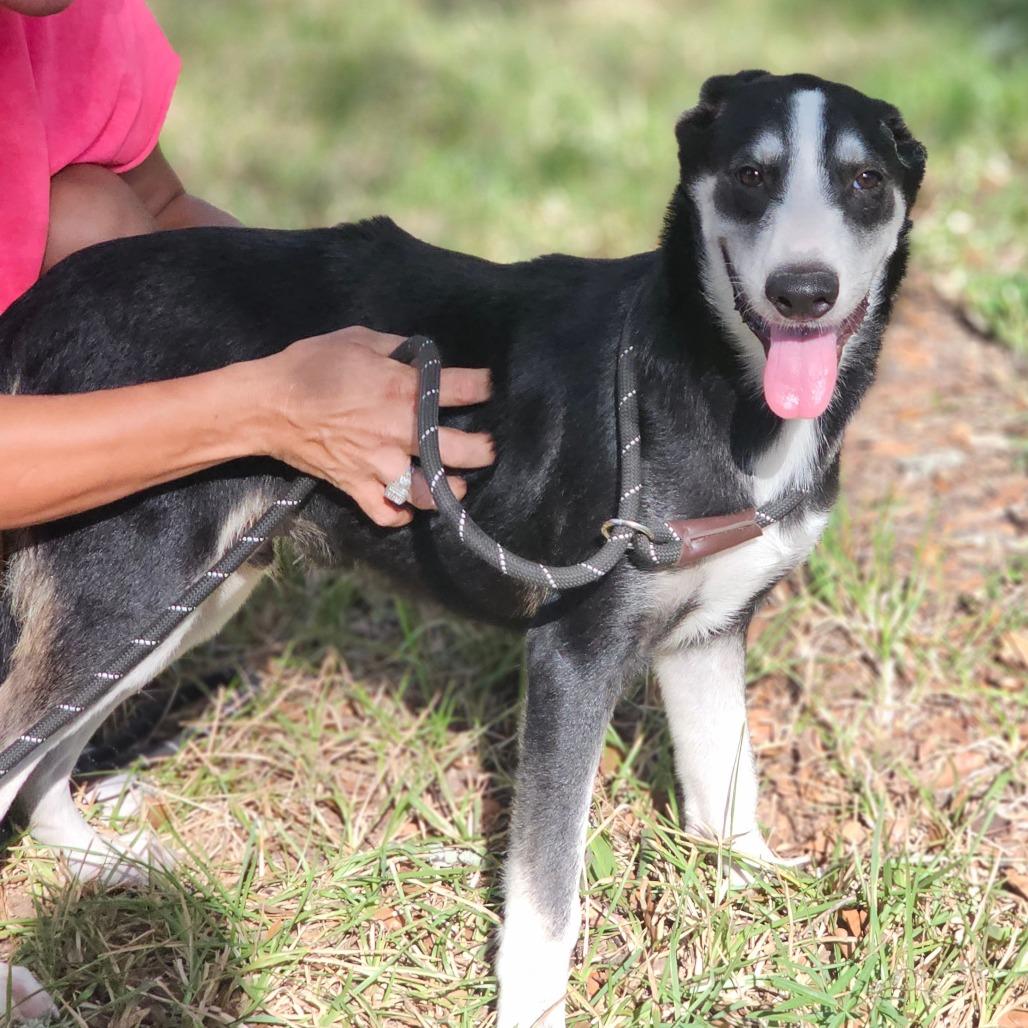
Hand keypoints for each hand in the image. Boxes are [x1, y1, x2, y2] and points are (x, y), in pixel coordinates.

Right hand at [258, 326, 493, 526]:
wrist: (266, 405)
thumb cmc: (310, 365)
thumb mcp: (358, 340)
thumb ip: (397, 348)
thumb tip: (423, 356)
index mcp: (401, 388)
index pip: (461, 388)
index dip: (481, 386)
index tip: (486, 386)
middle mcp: (396, 430)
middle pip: (456, 448)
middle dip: (481, 449)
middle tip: (486, 447)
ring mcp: (377, 463)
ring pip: (427, 490)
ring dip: (449, 490)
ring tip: (459, 485)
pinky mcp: (356, 486)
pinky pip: (386, 513)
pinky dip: (401, 515)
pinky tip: (410, 507)